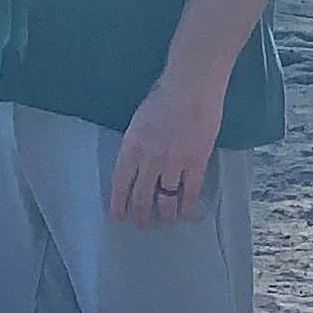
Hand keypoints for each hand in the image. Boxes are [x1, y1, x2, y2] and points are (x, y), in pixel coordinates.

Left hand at [99, 106, 231, 228]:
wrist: (191, 88)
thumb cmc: (165, 94)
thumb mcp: (140, 120)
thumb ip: (138, 141)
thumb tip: (140, 157)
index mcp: (131, 147)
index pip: (120, 183)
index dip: (118, 203)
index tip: (117, 217)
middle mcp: (148, 160)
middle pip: (141, 196)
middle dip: (140, 214)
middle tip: (141, 224)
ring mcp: (172, 164)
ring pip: (165, 198)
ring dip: (164, 214)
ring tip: (164, 221)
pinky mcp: (195, 164)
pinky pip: (190, 193)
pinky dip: (187, 206)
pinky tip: (187, 214)